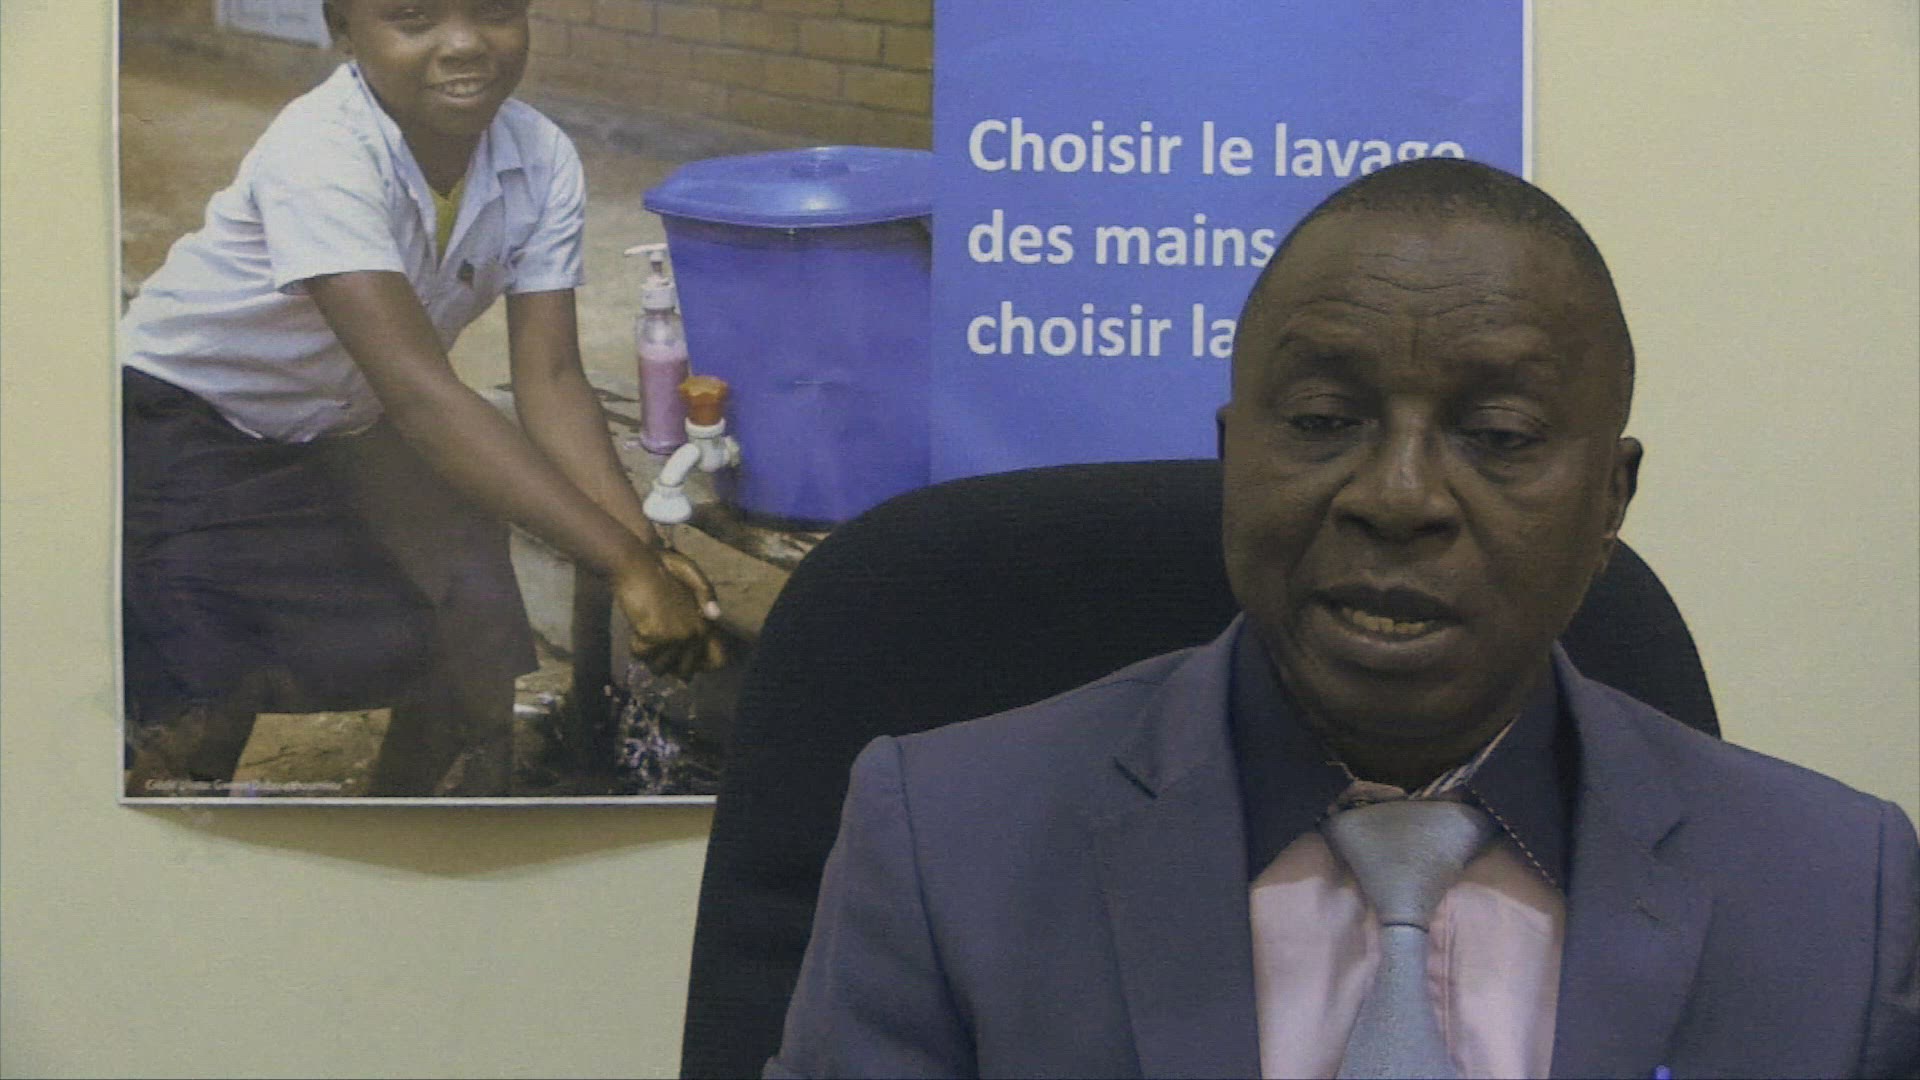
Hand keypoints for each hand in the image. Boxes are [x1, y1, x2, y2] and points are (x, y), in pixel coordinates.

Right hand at [614, 550, 725, 679]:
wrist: (635, 565)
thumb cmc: (658, 576)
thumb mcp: (686, 597)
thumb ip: (696, 623)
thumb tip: (706, 638)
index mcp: (706, 624)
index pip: (717, 661)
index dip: (699, 668)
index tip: (681, 664)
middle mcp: (696, 632)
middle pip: (684, 673)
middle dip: (665, 662)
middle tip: (655, 641)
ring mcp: (677, 635)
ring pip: (659, 668)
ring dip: (647, 654)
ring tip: (645, 629)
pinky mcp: (655, 635)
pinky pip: (640, 654)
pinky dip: (634, 644)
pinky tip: (637, 625)